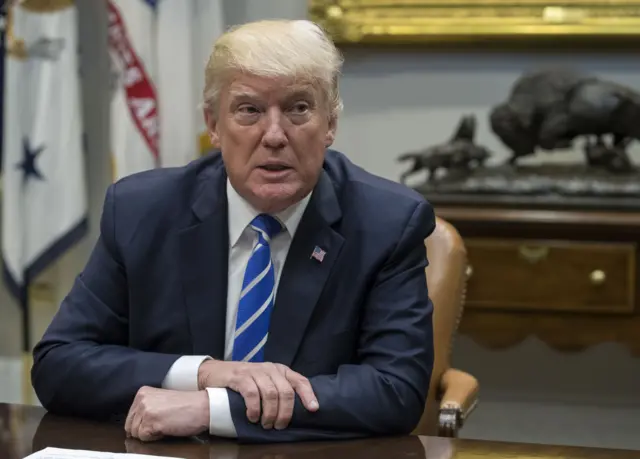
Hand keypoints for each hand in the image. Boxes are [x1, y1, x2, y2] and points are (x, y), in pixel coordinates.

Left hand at [125, 386, 208, 440]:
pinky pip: (144, 438)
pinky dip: (155, 438)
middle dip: (144, 430)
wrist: (202, 406)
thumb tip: (135, 424)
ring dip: (150, 434)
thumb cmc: (187, 405)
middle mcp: (142, 399)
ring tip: (165, 425)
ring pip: (136, 433)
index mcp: (143, 393)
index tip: (156, 421)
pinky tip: (166, 429)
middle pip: (130, 426)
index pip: (130, 417)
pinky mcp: (152, 422)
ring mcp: (146, 410)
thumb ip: (147, 407)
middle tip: (161, 424)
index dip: (142, 424)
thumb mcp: (161, 400)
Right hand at [198, 361, 318, 429]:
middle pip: (286, 391)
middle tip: (279, 426)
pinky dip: (254, 408)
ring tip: (265, 424)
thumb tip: (295, 411)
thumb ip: (279, 390)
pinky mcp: (240, 377)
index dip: (308, 395)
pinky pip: (252, 394)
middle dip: (285, 412)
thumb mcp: (265, 382)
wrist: (216, 372)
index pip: (300, 380)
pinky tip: (253, 417)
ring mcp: (255, 371)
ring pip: (271, 394)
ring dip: (270, 413)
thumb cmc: (244, 380)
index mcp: (280, 370)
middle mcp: (270, 369)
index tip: (313, 409)